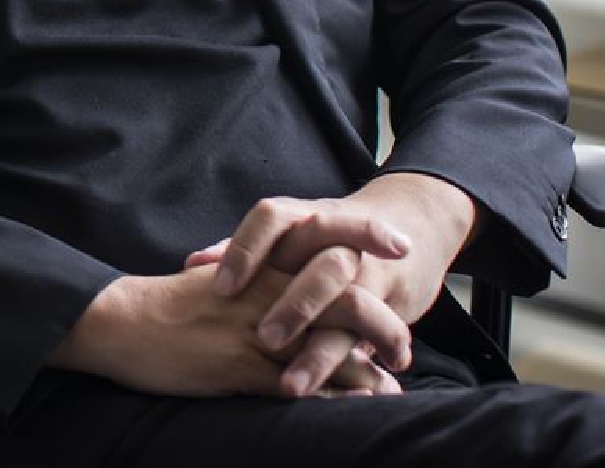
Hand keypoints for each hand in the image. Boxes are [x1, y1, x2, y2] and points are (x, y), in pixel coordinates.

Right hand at [51, 264, 399, 399]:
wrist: (122, 322)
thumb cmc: (166, 305)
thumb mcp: (218, 279)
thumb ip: (255, 278)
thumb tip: (287, 289)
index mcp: (261, 260)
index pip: (325, 233)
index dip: (365, 234)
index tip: (400, 246)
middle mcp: (267, 287)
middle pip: (346, 293)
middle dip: (386, 323)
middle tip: (405, 348)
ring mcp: (259, 326)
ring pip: (333, 342)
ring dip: (370, 368)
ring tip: (394, 386)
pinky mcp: (245, 364)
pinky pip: (303, 381)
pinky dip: (336, 395)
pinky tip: (357, 406)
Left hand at [189, 175, 478, 396]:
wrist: (410, 228)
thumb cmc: (323, 241)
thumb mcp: (289, 238)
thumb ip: (244, 251)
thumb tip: (194, 263)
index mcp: (302, 219)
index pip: (272, 219)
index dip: (246, 250)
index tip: (221, 289)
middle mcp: (337, 240)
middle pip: (320, 261)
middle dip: (295, 302)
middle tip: (265, 340)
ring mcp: (366, 270)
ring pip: (352, 305)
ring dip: (323, 349)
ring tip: (294, 386)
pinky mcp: (392, 300)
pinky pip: (385, 327)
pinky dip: (384, 350)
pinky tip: (374, 382)